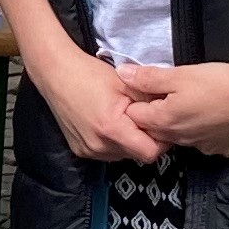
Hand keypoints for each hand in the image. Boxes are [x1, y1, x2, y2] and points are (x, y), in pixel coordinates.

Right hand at [27, 41, 161, 166]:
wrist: (56, 74)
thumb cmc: (89, 74)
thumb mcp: (127, 84)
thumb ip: (152, 102)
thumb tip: (172, 113)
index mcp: (112, 128)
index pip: (150, 153)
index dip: (160, 141)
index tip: (161, 126)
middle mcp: (99, 145)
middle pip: (136, 155)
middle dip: (144, 139)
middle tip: (142, 118)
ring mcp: (88, 150)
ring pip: (122, 155)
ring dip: (128, 141)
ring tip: (123, 118)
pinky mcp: (81, 150)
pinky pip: (107, 152)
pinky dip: (113, 141)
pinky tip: (108, 122)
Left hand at [119, 57, 228, 159]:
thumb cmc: (218, 82)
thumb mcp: (180, 74)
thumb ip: (148, 77)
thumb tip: (121, 74)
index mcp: (165, 122)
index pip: (134, 117)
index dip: (138, 102)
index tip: (149, 89)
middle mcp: (181, 141)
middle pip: (156, 131)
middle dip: (157, 116)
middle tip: (170, 95)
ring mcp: (204, 148)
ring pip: (182, 138)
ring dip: (182, 124)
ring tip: (195, 104)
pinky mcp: (224, 150)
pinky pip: (206, 142)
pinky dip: (206, 131)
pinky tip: (216, 116)